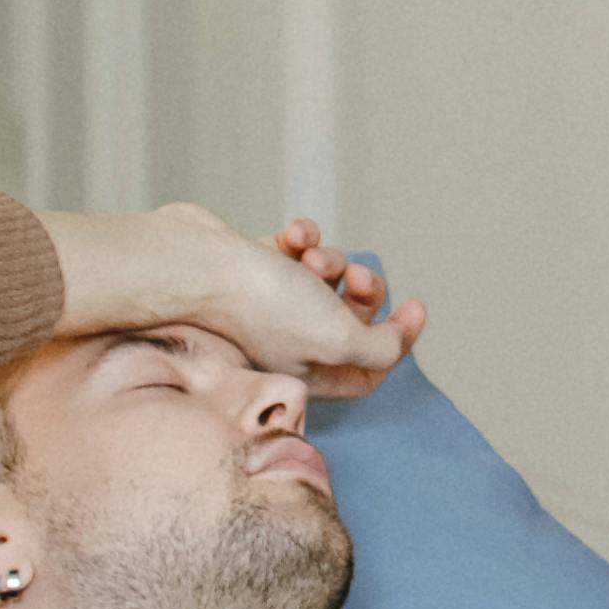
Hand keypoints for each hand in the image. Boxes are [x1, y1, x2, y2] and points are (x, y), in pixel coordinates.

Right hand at [42, 201, 426, 396]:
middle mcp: (288, 344)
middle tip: (356, 277)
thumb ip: (379, 350)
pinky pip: (295, 250)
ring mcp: (269, 305)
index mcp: (308, 373)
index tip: (415, 307)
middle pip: (350, 320)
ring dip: (329, 258)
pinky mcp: (253, 268)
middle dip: (364, 290)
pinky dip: (301, 238)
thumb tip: (395, 341)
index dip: (399, 340)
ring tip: (312, 257)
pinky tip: (292, 235)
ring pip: (325, 279)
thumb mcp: (337, 339)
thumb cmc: (262, 306)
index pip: (368, 371)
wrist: (193, 264)